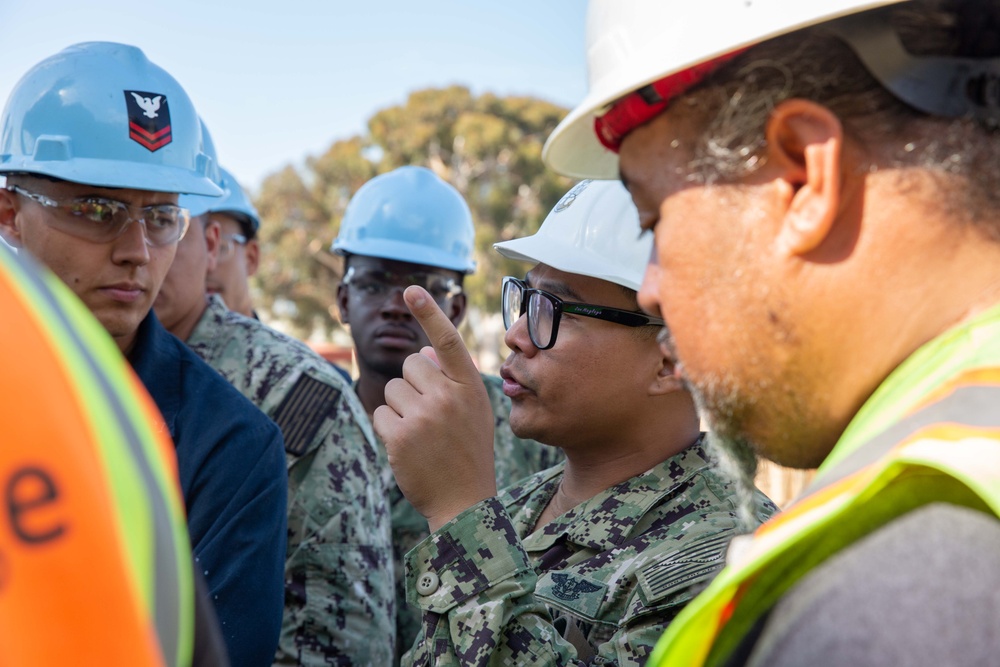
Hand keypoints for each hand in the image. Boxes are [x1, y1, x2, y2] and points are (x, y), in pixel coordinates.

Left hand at [374, 286, 496, 532]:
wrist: (465, 501)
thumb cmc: (468, 451)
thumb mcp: (473, 411)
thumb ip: (452, 379)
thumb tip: (422, 350)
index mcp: (470, 387)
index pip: (448, 341)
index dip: (429, 313)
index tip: (410, 289)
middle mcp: (448, 396)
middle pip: (411, 364)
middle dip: (413, 384)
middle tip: (430, 414)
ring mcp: (423, 416)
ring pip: (392, 389)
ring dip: (399, 408)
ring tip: (421, 434)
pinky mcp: (399, 435)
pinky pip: (380, 413)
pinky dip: (388, 428)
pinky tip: (407, 446)